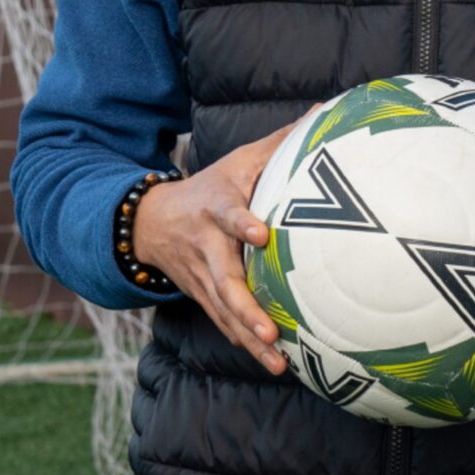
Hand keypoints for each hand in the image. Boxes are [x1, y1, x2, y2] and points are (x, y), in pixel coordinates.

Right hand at [130, 118, 302, 374]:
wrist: (151, 221)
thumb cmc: (212, 186)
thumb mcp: (240, 159)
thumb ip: (281, 141)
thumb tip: (323, 111)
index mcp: (216, 207)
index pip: (228, 213)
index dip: (242, 223)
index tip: (260, 235)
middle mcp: (207, 246)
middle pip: (222, 279)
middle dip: (244, 306)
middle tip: (269, 328)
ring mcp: (202, 276)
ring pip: (223, 311)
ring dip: (248, 336)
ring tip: (277, 361)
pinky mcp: (203, 297)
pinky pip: (224, 324)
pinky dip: (245, 344)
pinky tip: (273, 363)